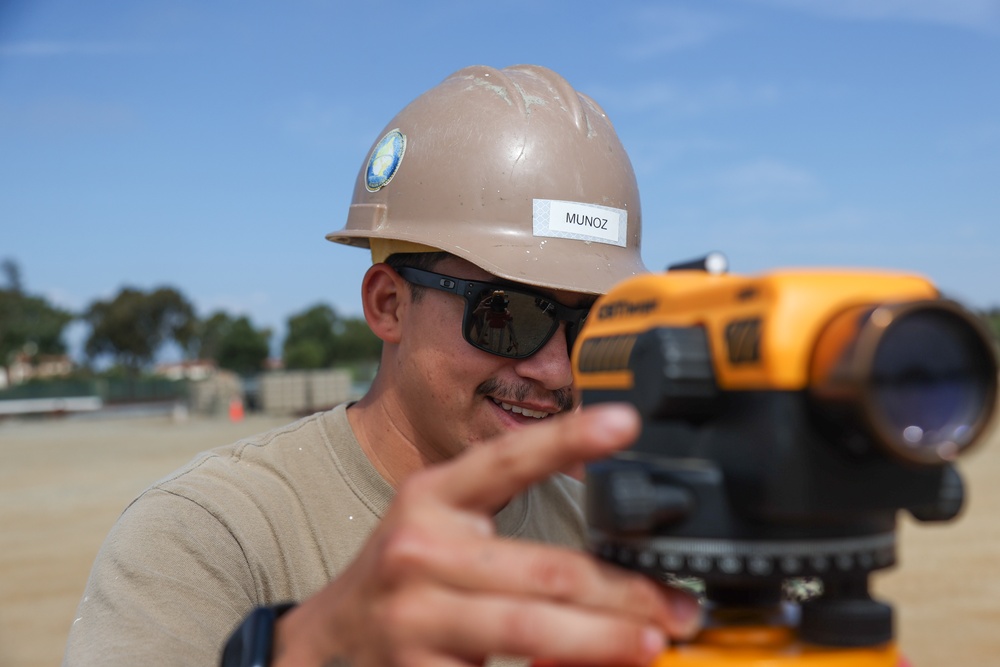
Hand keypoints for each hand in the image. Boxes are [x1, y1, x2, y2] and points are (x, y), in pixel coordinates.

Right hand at [271, 404, 700, 665]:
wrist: (324, 644)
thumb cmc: (402, 580)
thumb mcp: (440, 535)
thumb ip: (507, 537)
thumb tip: (607, 561)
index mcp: (432, 498)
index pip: (507, 461)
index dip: (568, 438)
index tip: (627, 422)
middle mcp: (420, 548)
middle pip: (544, 569)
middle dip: (622, 591)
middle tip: (676, 605)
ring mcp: (416, 613)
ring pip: (531, 627)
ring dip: (603, 638)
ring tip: (653, 641)